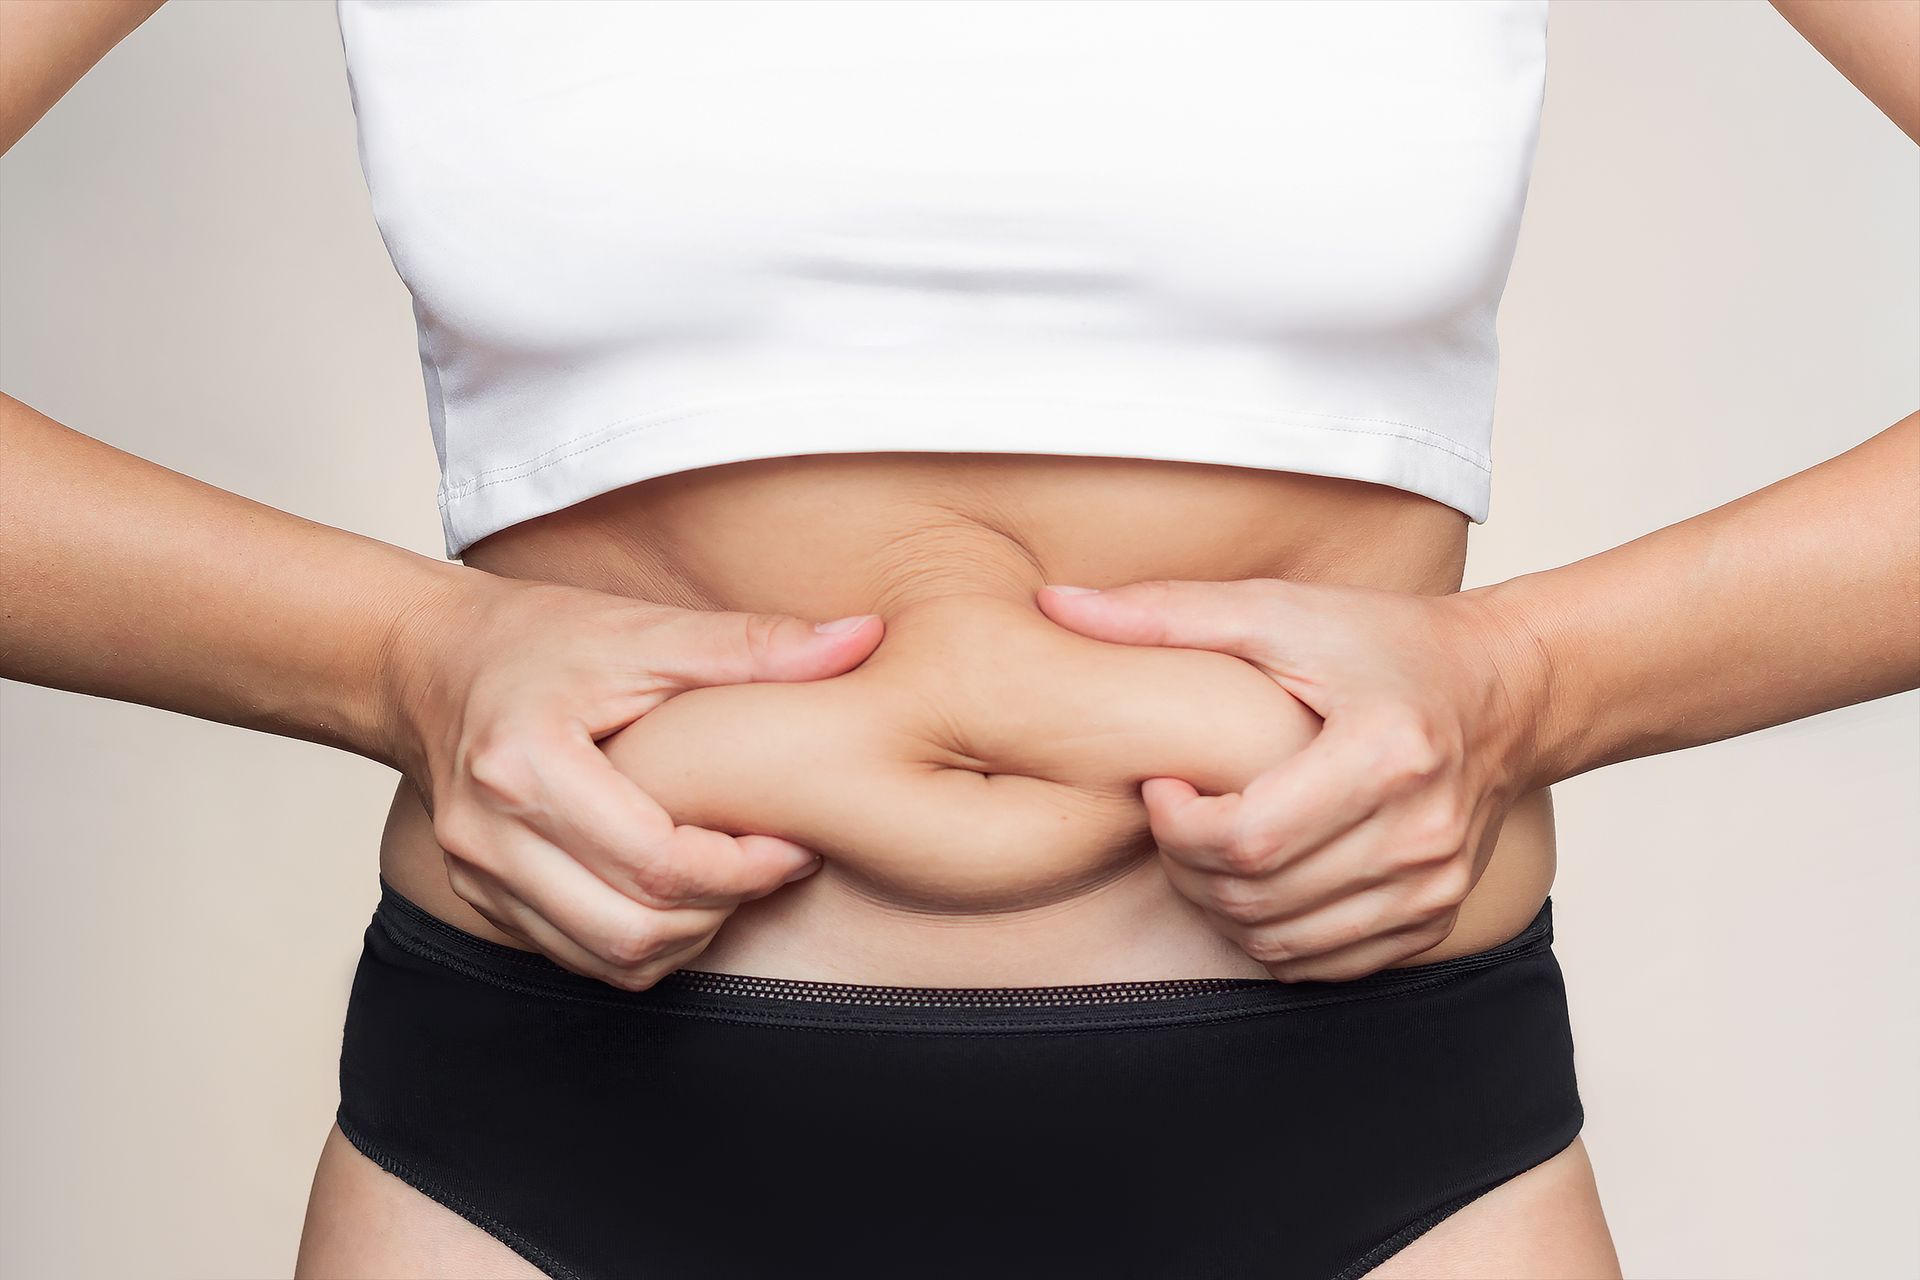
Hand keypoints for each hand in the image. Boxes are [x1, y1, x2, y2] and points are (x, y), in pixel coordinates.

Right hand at [379, 573, 882, 988]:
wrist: (427, 664)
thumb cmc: (538, 640)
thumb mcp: (644, 630)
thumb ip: (753, 643)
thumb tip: (862, 638)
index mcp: (527, 763)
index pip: (655, 863)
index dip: (742, 869)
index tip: (792, 843)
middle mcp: (490, 832)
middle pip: (631, 927)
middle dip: (723, 910)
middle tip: (771, 864)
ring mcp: (476, 875)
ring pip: (607, 958)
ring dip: (686, 936)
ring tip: (727, 878)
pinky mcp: (479, 899)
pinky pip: (577, 957)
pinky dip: (639, 942)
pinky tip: (676, 893)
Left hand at [1037, 578, 1547, 980]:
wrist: (1503, 691)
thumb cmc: (1384, 643)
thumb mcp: (1279, 612)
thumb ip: (1167, 613)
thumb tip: (1056, 605)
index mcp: (1387, 755)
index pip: (1248, 840)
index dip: (1179, 827)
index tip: (1164, 785)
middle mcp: (1422, 834)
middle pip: (1258, 898)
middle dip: (1187, 866)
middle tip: (1177, 816)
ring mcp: (1435, 887)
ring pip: (1282, 944)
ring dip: (1220, 906)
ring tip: (1211, 843)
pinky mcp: (1435, 919)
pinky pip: (1323, 966)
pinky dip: (1271, 936)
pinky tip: (1257, 879)